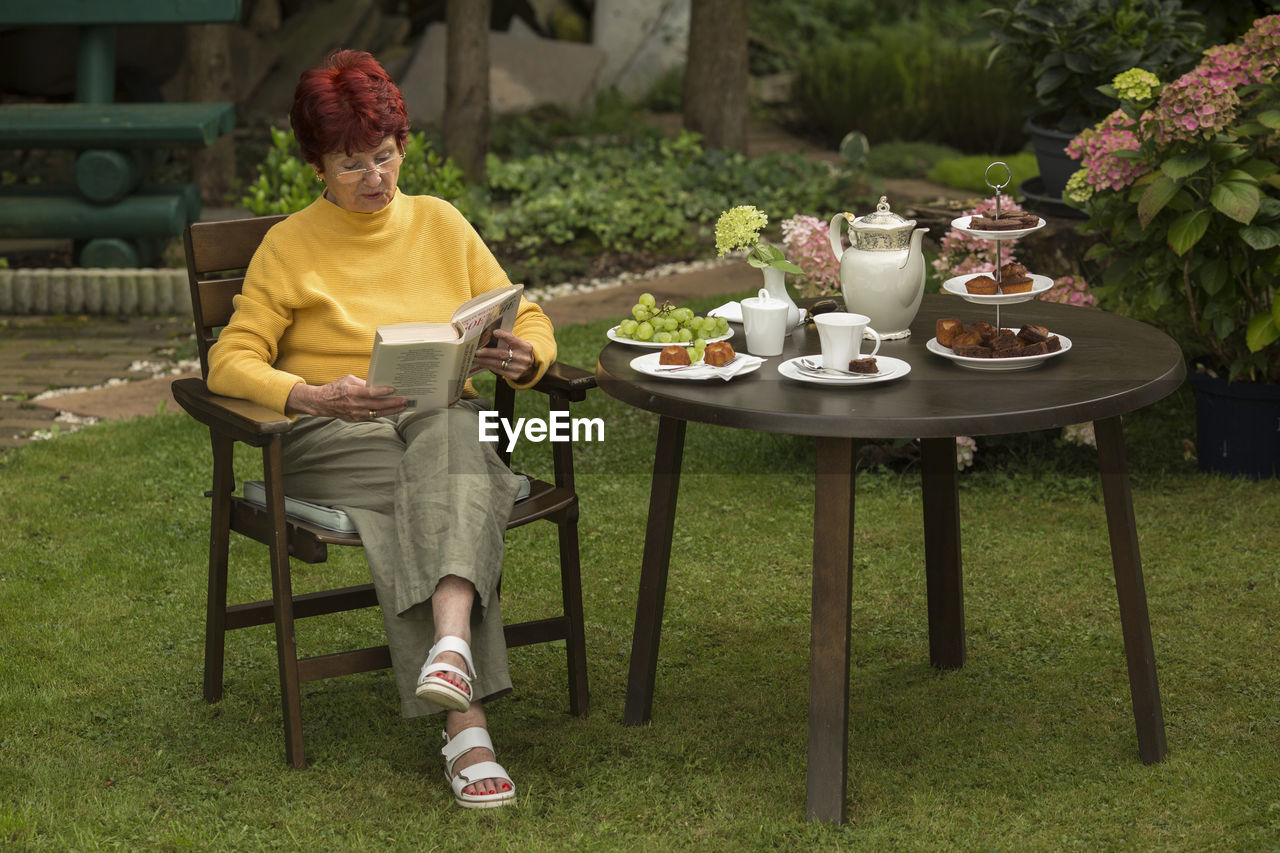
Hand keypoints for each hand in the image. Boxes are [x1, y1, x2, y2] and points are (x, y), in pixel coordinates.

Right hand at [286, 374, 406, 420]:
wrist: (322, 402)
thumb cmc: (336, 388)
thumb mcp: (348, 379)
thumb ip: (363, 382)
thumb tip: (378, 383)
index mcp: (351, 391)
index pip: (369, 392)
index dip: (382, 391)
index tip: (393, 389)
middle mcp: (354, 404)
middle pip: (377, 405)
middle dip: (392, 403)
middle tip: (404, 400)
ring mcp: (355, 413)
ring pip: (377, 413)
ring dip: (391, 410)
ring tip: (402, 406)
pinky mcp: (356, 419)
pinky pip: (372, 416)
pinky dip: (383, 413)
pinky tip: (392, 410)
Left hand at [473, 329, 535, 381]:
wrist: (530, 366)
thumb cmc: (520, 352)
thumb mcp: (519, 345)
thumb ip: (508, 340)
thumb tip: (490, 334)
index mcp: (525, 347)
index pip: (513, 339)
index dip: (504, 335)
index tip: (494, 332)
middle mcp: (523, 358)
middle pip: (502, 354)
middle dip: (488, 352)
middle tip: (477, 351)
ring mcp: (519, 368)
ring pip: (498, 363)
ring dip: (485, 361)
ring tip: (476, 358)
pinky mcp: (515, 376)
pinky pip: (499, 371)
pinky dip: (489, 366)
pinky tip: (482, 363)